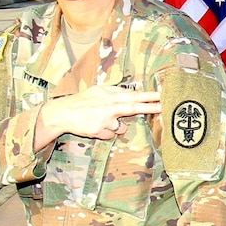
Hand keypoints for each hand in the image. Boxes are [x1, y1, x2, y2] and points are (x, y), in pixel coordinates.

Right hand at [37, 85, 160, 148]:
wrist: (62, 113)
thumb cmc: (81, 101)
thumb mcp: (97, 91)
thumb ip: (114, 92)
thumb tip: (129, 92)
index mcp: (109, 95)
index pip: (132, 95)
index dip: (147, 96)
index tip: (161, 95)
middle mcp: (108, 106)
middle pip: (133, 107)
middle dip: (150, 107)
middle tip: (163, 107)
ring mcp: (104, 119)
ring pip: (121, 127)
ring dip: (116, 126)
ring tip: (101, 120)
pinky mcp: (99, 130)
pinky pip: (111, 134)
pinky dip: (106, 132)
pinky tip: (95, 127)